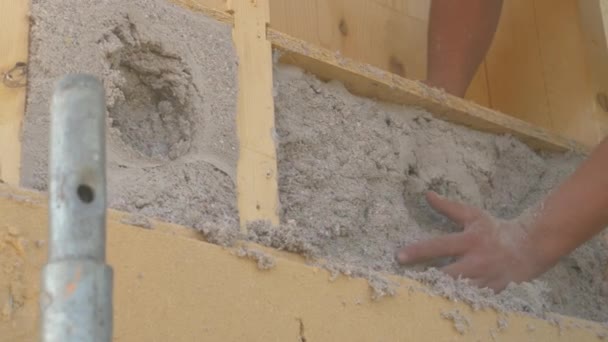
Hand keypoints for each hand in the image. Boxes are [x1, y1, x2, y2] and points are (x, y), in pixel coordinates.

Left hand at [397, 192, 548, 291]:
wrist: (529, 247)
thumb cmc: (494, 230)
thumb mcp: (473, 215)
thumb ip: (448, 207)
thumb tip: (427, 194)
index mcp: (470, 240)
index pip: (439, 246)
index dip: (418, 251)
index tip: (399, 256)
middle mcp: (477, 262)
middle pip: (446, 275)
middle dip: (427, 280)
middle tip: (405, 283)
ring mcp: (485, 280)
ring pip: (458, 291)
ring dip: (439, 293)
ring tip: (418, 296)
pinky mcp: (492, 293)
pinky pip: (471, 301)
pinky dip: (457, 302)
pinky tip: (440, 304)